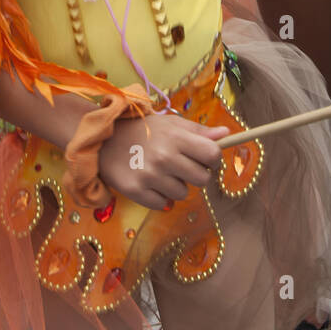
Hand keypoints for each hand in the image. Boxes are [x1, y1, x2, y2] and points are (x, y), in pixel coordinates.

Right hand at [98, 111, 229, 210]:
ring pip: (183, 194)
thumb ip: (199, 131)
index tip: (206, 159)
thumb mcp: (170, 124)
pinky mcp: (136, 191)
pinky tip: (150, 183)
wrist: (104, 140)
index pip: (212, 154)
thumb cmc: (143, 131)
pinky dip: (160, 197)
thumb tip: (226, 134)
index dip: (213, 159)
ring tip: (161, 172)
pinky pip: (164, 205)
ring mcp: (150, 176)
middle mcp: (164, 157)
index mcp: (175, 137)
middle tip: (181, 167)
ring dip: (176, 186)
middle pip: (202, 179)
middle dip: (196, 175)